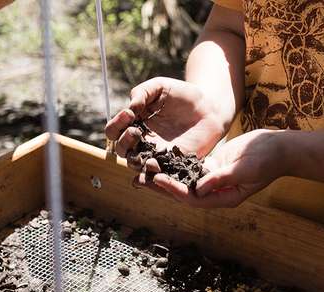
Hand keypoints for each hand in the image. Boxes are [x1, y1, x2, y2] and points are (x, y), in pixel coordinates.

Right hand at [106, 78, 227, 164]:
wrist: (209, 108)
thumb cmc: (183, 95)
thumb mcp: (160, 86)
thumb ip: (142, 92)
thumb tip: (129, 108)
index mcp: (135, 123)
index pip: (114, 130)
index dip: (116, 124)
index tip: (129, 114)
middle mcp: (141, 141)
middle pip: (121, 150)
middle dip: (123, 142)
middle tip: (134, 131)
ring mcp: (156, 154)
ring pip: (135, 164)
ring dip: (134, 159)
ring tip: (142, 150)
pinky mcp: (171, 164)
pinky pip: (157, 173)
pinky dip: (152, 171)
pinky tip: (154, 163)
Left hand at [149, 128, 286, 207]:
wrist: (278, 148)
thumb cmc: (266, 159)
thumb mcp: (244, 168)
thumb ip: (221, 178)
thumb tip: (199, 189)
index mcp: (224, 198)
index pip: (193, 199)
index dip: (174, 191)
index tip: (157, 180)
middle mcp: (216, 193)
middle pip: (183, 193)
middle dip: (162, 187)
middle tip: (138, 180)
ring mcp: (213, 180)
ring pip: (184, 181)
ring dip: (165, 176)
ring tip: (143, 170)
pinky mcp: (213, 167)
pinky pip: (190, 168)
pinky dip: (175, 164)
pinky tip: (159, 158)